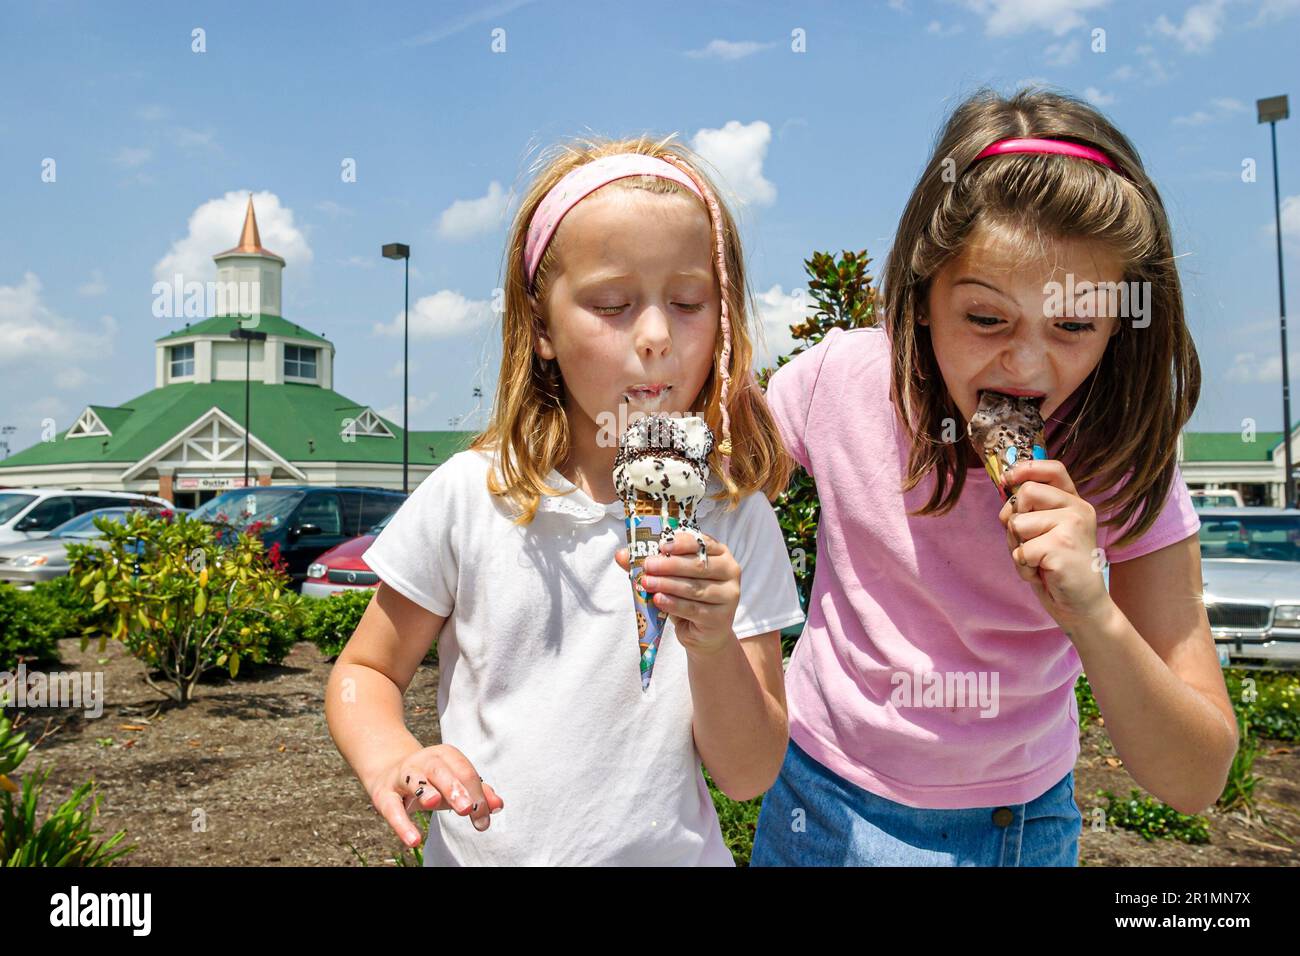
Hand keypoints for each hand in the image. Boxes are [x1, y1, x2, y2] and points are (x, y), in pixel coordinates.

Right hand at [370, 744, 503, 847]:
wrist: (389, 771)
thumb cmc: (432, 781)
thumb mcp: (455, 783)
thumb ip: (478, 793)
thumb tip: (498, 805)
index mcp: (445, 755)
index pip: (465, 772)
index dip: (477, 794)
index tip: (484, 819)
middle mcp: (423, 761)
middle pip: (441, 771)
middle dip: (455, 788)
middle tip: (468, 809)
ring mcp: (402, 775)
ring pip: (414, 780)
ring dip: (425, 790)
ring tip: (434, 804)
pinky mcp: (383, 793)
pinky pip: (391, 808)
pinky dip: (402, 824)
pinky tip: (413, 840)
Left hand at [614, 529, 739, 655]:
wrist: (703, 632)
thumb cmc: (688, 597)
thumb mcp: (671, 577)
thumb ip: (651, 564)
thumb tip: (621, 555)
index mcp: (720, 553)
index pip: (702, 543)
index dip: (681, 543)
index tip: (661, 546)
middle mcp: (730, 571)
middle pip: (698, 565)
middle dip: (670, 565)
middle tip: (648, 565)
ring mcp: (729, 595)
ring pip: (695, 587)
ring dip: (668, 584)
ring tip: (647, 583)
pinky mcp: (721, 617)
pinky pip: (694, 609)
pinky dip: (674, 604)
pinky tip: (658, 599)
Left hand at [997, 458, 1113, 633]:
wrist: (1082, 605)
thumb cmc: (1057, 567)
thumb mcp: (1046, 531)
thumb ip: (1033, 510)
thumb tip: (1005, 485)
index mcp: (1074, 503)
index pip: (1053, 469)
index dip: (1026, 468)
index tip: (1007, 479)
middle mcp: (1077, 510)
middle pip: (1025, 493)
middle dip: (1012, 519)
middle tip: (1025, 542)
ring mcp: (1072, 526)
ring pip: (1017, 524)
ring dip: (1017, 548)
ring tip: (1038, 561)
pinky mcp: (1061, 546)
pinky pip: (1020, 551)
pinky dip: (1023, 568)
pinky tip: (1042, 573)